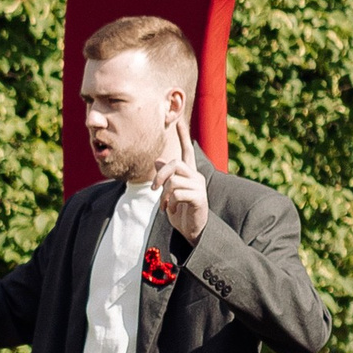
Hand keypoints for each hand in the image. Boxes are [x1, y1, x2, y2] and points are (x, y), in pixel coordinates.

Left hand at [152, 119, 208, 243]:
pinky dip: (169, 203)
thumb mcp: (169, 193)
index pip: (187, 151)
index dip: (183, 136)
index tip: (179, 121)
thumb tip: (158, 159)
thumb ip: (166, 177)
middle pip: (174, 164)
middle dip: (160, 175)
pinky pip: (177, 193)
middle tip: (153, 189)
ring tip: (165, 205)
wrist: (193, 231)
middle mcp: (196, 177)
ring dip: (163, 195)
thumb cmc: (181, 212)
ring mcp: (199, 187)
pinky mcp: (199, 198)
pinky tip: (172, 210)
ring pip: (173, 180)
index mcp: (189, 174)